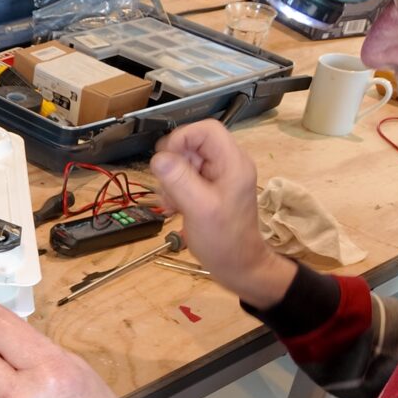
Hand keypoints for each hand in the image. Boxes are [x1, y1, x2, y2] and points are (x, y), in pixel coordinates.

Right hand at [149, 120, 295, 307]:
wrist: (239, 267)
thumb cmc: (224, 241)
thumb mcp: (199, 209)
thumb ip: (179, 179)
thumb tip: (158, 158)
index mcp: (233, 163)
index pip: (206, 130)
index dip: (181, 138)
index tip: (165, 161)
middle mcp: (227, 165)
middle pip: (192, 145)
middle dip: (173, 164)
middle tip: (169, 188)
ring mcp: (218, 178)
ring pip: (185, 162)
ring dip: (171, 180)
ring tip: (173, 204)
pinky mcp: (209, 190)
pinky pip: (185, 178)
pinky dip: (175, 190)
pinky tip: (175, 208)